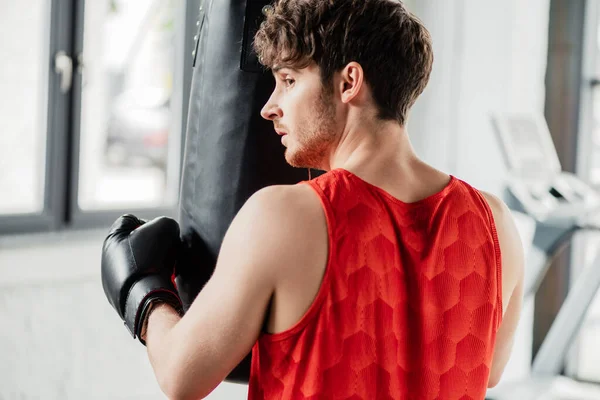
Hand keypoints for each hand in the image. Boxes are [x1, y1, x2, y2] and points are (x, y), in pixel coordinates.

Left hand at [101, 214, 182, 344]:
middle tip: (165, 251)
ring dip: (151, 264)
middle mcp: (107, 259)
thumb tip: (167, 232)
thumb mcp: (165, 227)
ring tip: (164, 269)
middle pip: (134, 243)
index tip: (160, 234)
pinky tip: (159, 283)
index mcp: (112, 239)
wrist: (147, 297)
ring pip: (136, 263)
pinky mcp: (120, 298)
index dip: (148, 223)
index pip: (131, 220)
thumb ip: (166, 222)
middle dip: (151, 245)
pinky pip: (138, 282)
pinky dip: (149, 280)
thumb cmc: (153, 259)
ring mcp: (111, 280)